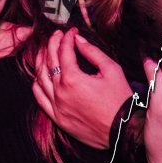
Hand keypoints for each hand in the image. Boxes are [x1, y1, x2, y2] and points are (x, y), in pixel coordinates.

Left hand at [32, 27, 130, 149]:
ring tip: (46, 50)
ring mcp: (56, 106)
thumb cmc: (120, 100)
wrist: (123, 131)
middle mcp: (60, 91)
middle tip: (57, 35)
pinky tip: (41, 75)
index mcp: (73, 79)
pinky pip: (39, 98)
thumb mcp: (112, 70)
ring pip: (40, 77)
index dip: (67, 37)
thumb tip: (78, 40)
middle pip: (48, 60)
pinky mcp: (57, 118)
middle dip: (52, 43)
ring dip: (41, 60)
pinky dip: (38, 83)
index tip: (72, 32)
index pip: (63, 50)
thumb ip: (92, 52)